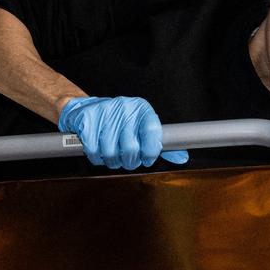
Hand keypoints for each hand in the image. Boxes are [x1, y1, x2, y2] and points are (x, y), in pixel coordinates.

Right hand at [57, 96, 188, 170]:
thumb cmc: (119, 122)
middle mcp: (124, 108)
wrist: (88, 109)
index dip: (151, 151)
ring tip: (113, 156)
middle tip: (127, 160)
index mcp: (141, 109)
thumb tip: (181, 158)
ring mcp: (104, 113)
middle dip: (129, 161)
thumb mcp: (141, 127)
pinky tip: (99, 151)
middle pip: (131, 148)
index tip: (147, 158)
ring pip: (111, 153)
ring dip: (112, 161)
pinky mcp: (87, 121)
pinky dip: (97, 158)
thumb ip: (161, 144)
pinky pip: (94, 151)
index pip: (152, 132)